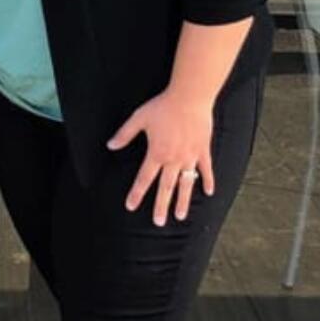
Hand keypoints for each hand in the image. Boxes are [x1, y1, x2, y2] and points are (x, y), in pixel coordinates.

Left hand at [107, 89, 214, 225]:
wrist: (190, 97)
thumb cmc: (163, 106)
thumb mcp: (139, 118)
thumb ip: (125, 134)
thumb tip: (110, 145)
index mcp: (157, 153)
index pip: (144, 178)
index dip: (137, 193)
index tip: (131, 206)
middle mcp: (174, 159)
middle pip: (166, 188)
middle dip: (161, 206)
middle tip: (159, 222)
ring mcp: (190, 157)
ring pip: (186, 184)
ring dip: (183, 201)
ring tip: (180, 216)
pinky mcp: (203, 150)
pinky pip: (206, 170)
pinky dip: (208, 181)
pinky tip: (209, 192)